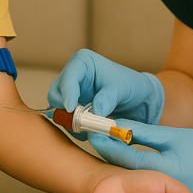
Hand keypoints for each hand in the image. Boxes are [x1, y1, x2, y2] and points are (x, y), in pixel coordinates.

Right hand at [48, 49, 163, 129]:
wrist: (136, 99)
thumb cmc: (129, 86)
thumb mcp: (122, 89)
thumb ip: (108, 98)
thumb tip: (96, 111)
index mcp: (82, 62)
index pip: (68, 76)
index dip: (67, 93)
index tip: (71, 108)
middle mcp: (72, 75)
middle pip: (56, 93)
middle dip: (64, 109)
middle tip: (78, 122)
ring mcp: (70, 92)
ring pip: (57, 108)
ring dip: (68, 120)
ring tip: (87, 128)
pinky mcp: (71, 107)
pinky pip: (64, 119)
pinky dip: (73, 127)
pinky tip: (88, 131)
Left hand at [88, 121, 192, 192]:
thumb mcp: (175, 136)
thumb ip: (145, 133)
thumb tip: (121, 126)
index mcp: (162, 170)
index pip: (126, 155)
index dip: (108, 142)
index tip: (95, 132)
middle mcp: (161, 189)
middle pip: (128, 170)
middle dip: (112, 153)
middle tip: (97, 139)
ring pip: (138, 179)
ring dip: (124, 163)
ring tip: (110, 149)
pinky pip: (151, 187)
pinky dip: (140, 173)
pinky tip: (132, 161)